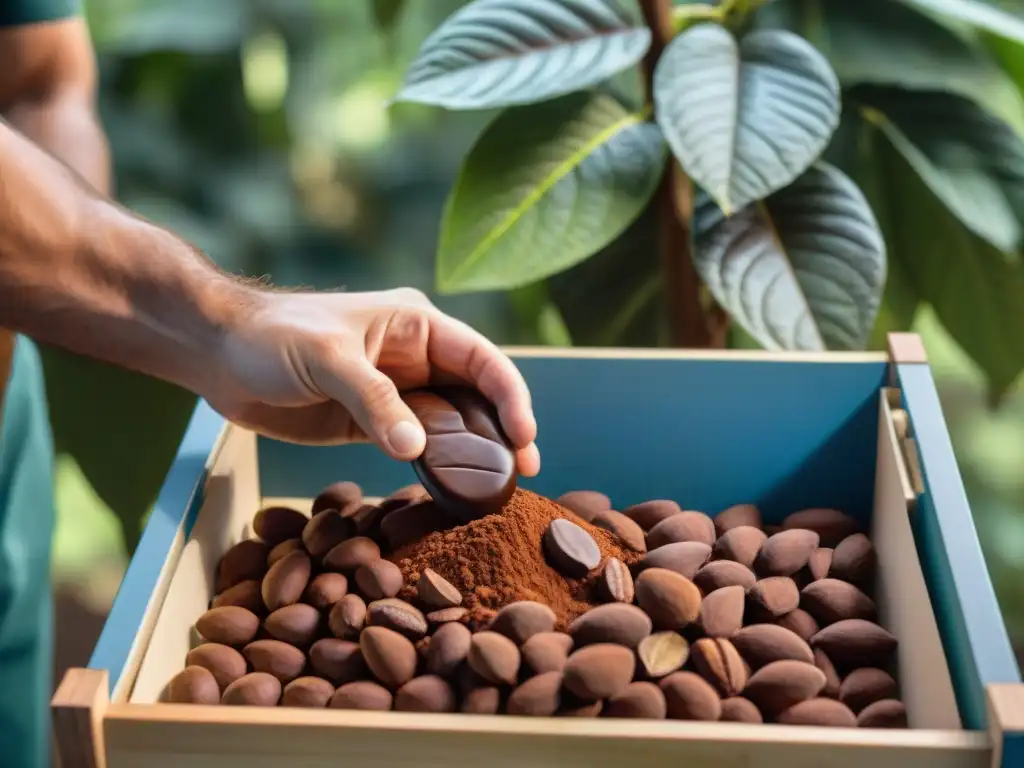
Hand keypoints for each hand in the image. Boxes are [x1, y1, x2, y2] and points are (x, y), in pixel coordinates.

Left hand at [206, 287, 539, 476]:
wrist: (218, 354)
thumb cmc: (272, 337)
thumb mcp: (326, 358)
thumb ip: (373, 400)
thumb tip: (417, 449)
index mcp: (416, 325)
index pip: (482, 359)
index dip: (510, 396)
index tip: (524, 436)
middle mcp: (416, 357)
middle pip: (477, 395)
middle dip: (504, 431)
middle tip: (525, 474)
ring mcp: (396, 393)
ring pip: (452, 424)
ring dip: (475, 453)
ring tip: (500, 489)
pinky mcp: (373, 423)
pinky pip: (418, 446)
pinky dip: (438, 466)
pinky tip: (453, 490)